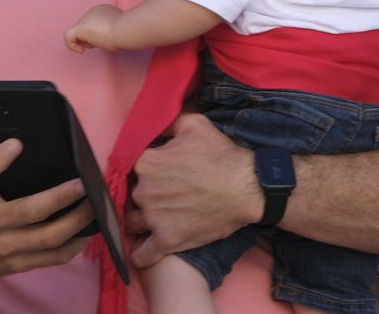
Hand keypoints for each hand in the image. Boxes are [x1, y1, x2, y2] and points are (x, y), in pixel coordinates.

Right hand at [0, 135, 94, 281]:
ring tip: (93, 203)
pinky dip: (74, 246)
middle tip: (82, 181)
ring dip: (76, 221)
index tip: (17, 144)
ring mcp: (6, 248)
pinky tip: (87, 230)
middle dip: (61, 196)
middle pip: (30, 211)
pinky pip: (53, 258)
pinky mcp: (19, 264)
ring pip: (49, 237)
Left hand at [64, 4, 122, 52]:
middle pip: (86, 30)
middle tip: (103, 42)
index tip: (107, 40)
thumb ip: (111, 30)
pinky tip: (81, 51)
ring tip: (98, 43)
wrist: (126, 29)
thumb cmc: (126, 31)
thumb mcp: (120, 28)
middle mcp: (93, 11)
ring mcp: (86, 18)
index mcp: (103, 10)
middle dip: (92, 40)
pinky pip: (68, 37)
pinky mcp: (81, 27)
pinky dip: (72, 46)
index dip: (98, 36)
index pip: (95, 26)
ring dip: (87, 43)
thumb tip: (107, 38)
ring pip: (79, 34)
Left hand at [125, 114, 260, 266]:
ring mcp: (153, 217)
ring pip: (133, 223)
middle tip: (163, 197)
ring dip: (141, 223)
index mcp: (146, 163)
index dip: (145, 173)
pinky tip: (145, 251)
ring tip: (154, 221)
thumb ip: (168, 123)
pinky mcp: (167, 240)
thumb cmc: (221, 155)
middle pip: (132, 196)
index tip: (157, 177)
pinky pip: (143, 254)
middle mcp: (143, 190)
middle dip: (144, 197)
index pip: (132, 170)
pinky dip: (142, 254)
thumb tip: (157, 125)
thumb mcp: (194, 125)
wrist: (246, 187)